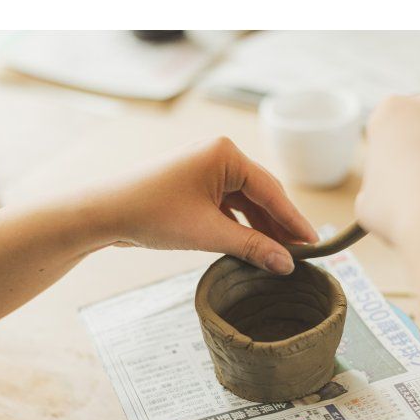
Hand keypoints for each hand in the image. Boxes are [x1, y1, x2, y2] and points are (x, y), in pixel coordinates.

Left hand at [79, 137, 317, 273]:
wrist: (104, 213)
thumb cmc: (151, 214)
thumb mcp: (207, 233)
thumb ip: (252, 247)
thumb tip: (287, 265)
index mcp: (226, 154)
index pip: (272, 191)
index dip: (294, 221)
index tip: (315, 245)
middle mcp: (220, 155)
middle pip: (262, 195)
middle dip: (280, 226)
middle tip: (301, 255)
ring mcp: (207, 169)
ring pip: (246, 203)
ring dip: (261, 229)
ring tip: (280, 257)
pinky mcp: (196, 185)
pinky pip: (229, 206)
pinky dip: (241, 226)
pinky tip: (253, 247)